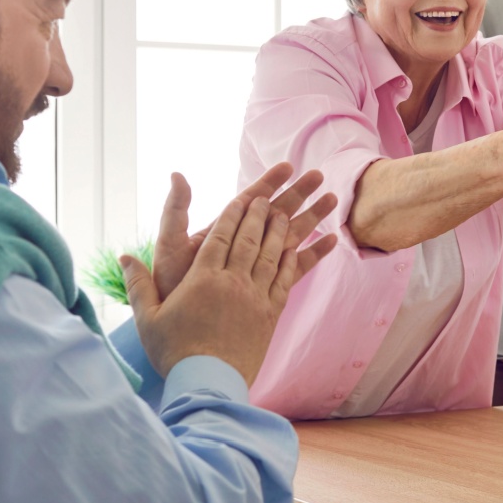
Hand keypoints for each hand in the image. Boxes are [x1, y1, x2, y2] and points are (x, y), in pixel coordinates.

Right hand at [122, 175, 338, 383]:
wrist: (208, 384)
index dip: (232, 216)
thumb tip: (124, 257)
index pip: (219, 237)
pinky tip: (294, 249)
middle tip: (265, 199)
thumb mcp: (147, 318)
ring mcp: (255, 298)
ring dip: (277, 232)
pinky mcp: (270, 315)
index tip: (241, 199)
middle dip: (257, 215)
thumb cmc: (174, 353)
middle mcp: (232, 282)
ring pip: (269, 256)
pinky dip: (290, 261)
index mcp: (202, 279)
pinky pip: (284, 281)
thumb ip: (137, 285)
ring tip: (282, 214)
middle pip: (248, 240)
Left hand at [147, 165, 330, 299]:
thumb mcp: (169, 247)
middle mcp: (243, 246)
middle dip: (297, 193)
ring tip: (333, 199)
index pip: (249, 202)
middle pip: (276, 213)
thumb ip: (176, 212)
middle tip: (319, 175)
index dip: (268, 183)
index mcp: (223, 232)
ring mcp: (257, 267)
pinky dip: (313, 254)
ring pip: (291, 236)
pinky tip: (331, 240)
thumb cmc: (172, 290)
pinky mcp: (269, 288)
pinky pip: (296, 269)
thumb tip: (178, 175)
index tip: (287, 167)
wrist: (182, 335)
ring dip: (311, 217)